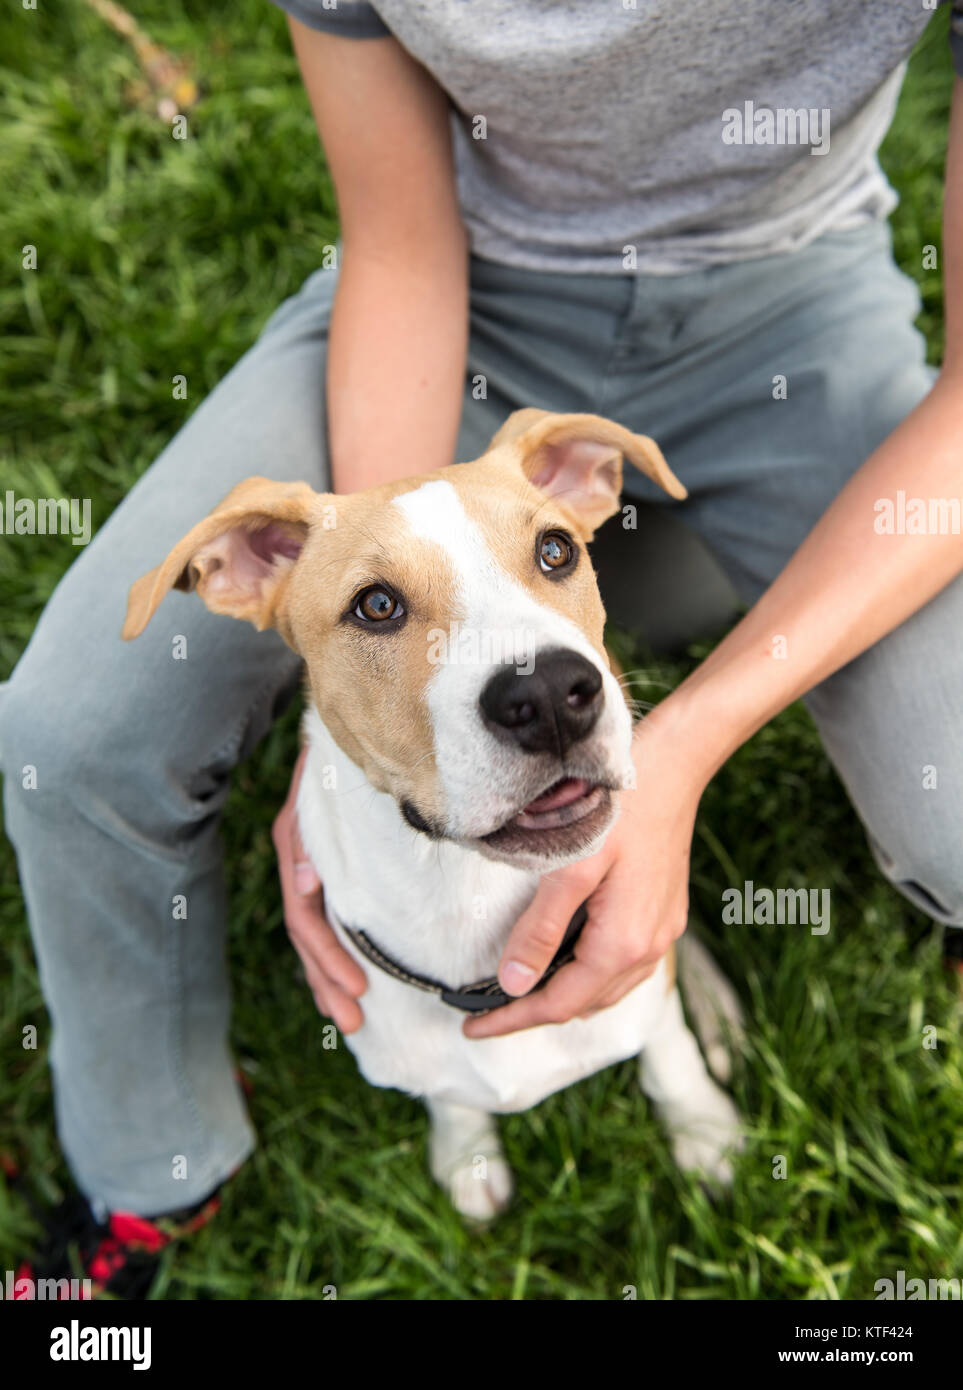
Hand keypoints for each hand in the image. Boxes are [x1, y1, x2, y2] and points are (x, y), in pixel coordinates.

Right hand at [272, 747, 366, 1032]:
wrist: (337, 712)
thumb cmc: (336, 749)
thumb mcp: (321, 783)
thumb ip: (309, 830)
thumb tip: (304, 882)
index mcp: (297, 843)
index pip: (305, 916)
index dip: (327, 958)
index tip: (356, 992)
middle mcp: (299, 857)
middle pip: (307, 933)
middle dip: (327, 980)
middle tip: (355, 1020)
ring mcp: (310, 859)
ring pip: (314, 929)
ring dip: (328, 973)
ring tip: (352, 1012)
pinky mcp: (324, 858)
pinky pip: (323, 912)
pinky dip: (333, 947)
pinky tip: (347, 973)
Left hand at [463, 712, 702, 1039]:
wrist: (673, 770)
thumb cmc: (619, 811)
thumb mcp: (570, 868)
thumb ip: (541, 928)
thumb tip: (513, 983)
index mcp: (622, 944)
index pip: (558, 1004)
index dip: (512, 1019)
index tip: (472, 1027)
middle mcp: (649, 949)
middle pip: (583, 1003)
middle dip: (534, 1011)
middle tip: (486, 1011)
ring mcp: (662, 934)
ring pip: (606, 990)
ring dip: (564, 996)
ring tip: (520, 991)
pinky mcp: (665, 917)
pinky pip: (623, 967)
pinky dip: (589, 975)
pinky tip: (568, 959)